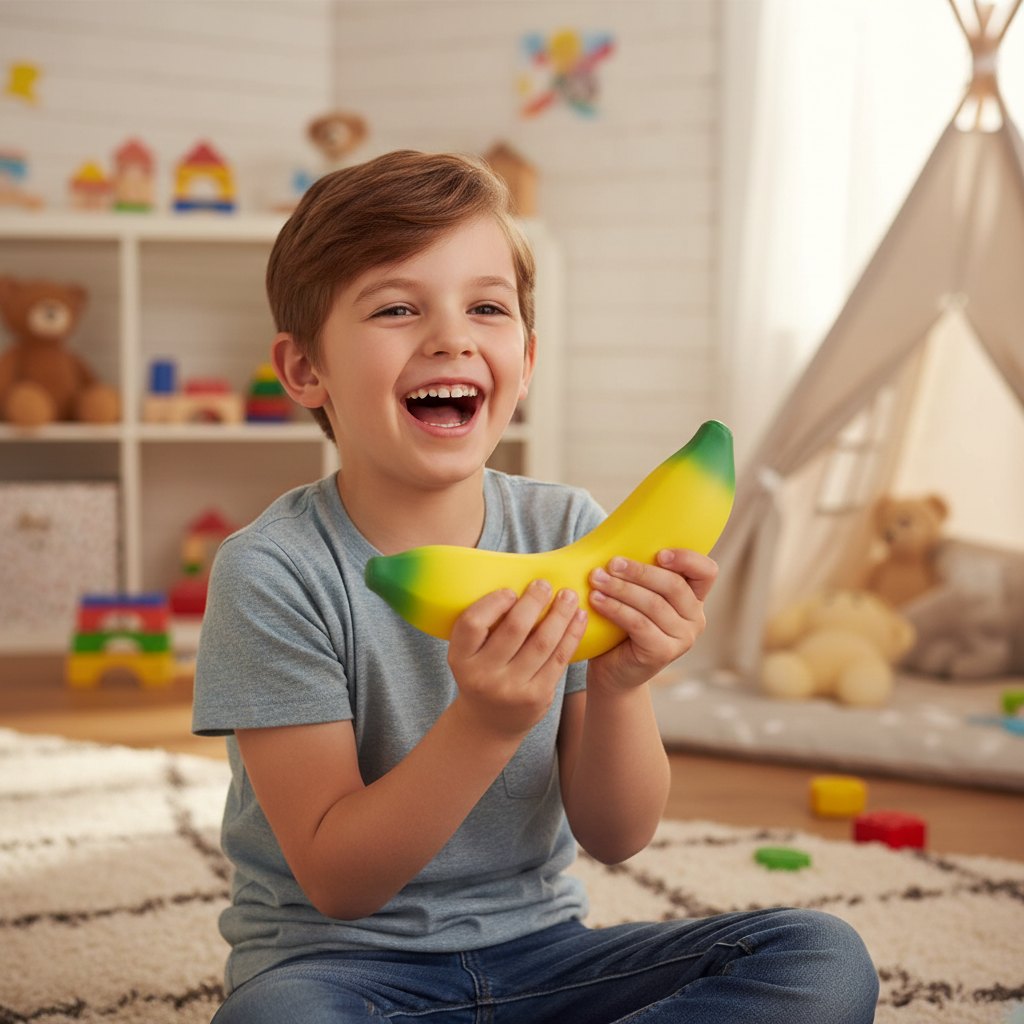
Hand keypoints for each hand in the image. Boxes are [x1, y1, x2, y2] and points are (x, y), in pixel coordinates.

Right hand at [447, 580, 587, 740]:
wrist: (489, 722)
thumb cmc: (481, 673)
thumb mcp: (469, 654)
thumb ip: (483, 626)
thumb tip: (516, 580)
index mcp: (460, 659)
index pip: (472, 623)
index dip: (493, 603)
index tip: (510, 591)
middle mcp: (483, 676)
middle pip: (513, 629)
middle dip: (534, 601)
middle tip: (545, 584)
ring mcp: (511, 689)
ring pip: (542, 642)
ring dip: (559, 614)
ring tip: (568, 595)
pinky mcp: (537, 696)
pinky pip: (559, 658)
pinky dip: (572, 634)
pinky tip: (578, 617)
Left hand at [586, 548, 717, 692]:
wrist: (613, 670)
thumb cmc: (622, 625)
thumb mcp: (636, 595)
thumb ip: (640, 574)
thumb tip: (615, 538)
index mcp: (694, 598)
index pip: (707, 572)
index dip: (687, 559)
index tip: (659, 553)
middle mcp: (695, 618)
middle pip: (673, 585)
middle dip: (639, 571)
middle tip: (610, 563)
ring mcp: (682, 638)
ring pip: (653, 604)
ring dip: (621, 588)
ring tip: (595, 579)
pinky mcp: (663, 653)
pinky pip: (639, 624)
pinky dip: (615, 609)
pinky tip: (596, 600)